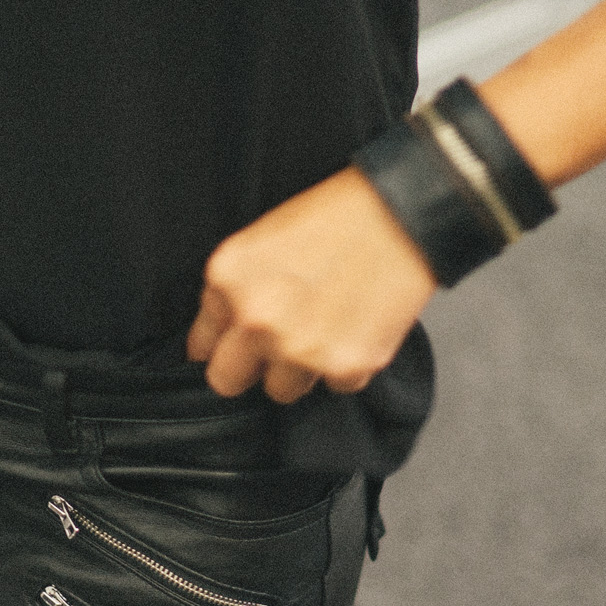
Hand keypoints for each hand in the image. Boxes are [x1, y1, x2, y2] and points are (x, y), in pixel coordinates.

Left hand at [186, 167, 438, 403]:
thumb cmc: (337, 217)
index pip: (201, 344)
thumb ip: (232, 290)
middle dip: (248, 368)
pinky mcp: (344, 366)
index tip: (234, 345)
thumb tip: (217, 336)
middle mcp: (256, 320)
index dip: (222, 344)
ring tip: (325, 327)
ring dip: (299, 369)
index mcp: (228, 281)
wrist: (403, 215)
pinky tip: (356, 326)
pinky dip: (346, 364)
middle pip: (229, 381)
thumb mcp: (261, 239)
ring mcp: (299, 348)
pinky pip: (335, 385)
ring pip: (282, 390)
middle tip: (274, 348)